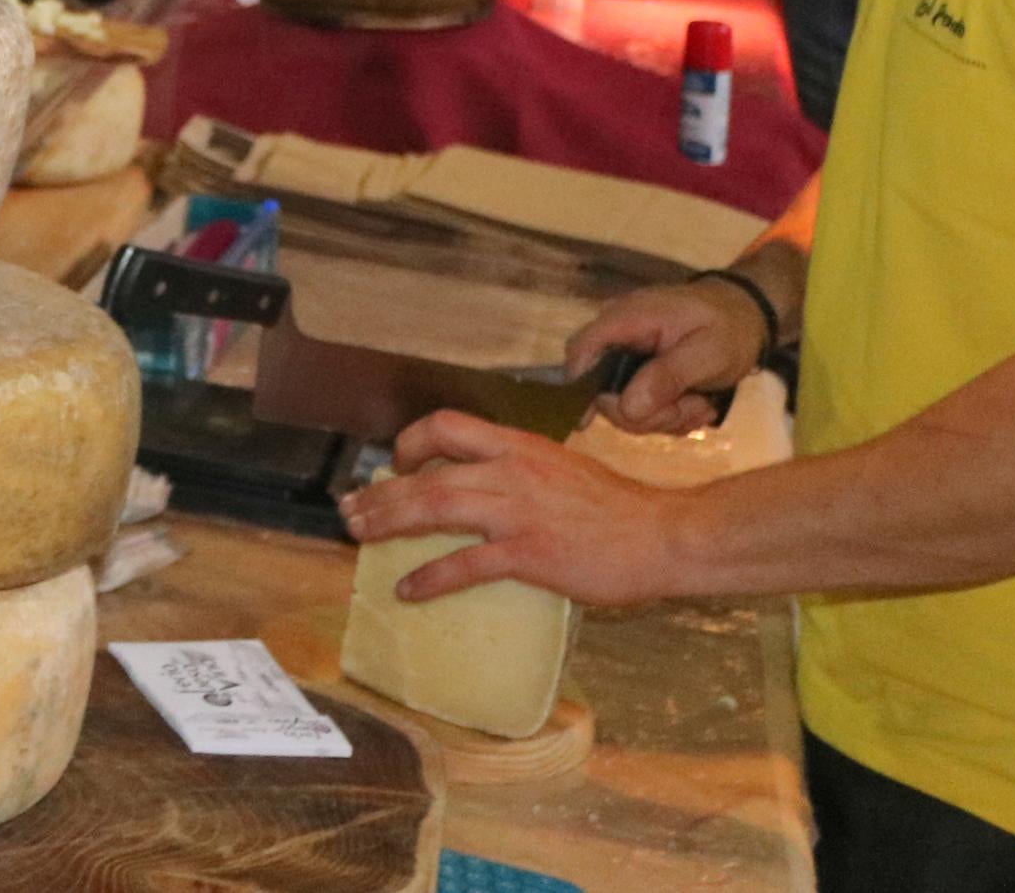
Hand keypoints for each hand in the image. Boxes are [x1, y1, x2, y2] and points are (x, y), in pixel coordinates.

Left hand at [341, 414, 696, 607]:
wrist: (664, 535)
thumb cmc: (619, 508)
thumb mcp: (563, 468)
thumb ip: (522, 471)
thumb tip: (485, 482)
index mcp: (520, 446)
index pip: (448, 425)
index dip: (411, 441)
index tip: (395, 463)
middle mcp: (511, 471)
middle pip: (428, 472)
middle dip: (381, 491)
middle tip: (350, 509)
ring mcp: (517, 512)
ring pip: (435, 507)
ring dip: (389, 522)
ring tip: (359, 537)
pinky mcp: (529, 554)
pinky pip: (465, 565)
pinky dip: (429, 578)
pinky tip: (406, 590)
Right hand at [564, 279, 769, 435]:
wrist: (745, 319)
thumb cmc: (729, 328)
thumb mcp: (709, 352)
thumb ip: (668, 376)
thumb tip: (626, 407)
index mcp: (628, 319)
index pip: (582, 348)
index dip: (579, 384)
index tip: (592, 419)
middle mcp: (618, 339)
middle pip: (602, 390)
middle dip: (647, 413)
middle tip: (690, 408)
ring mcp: (626, 359)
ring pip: (624, 407)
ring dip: (665, 417)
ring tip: (700, 404)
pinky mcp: (637, 376)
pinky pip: (640, 409)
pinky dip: (668, 416)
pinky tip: (694, 404)